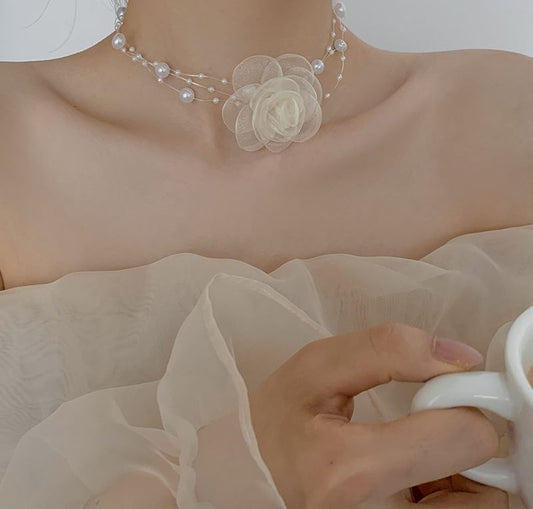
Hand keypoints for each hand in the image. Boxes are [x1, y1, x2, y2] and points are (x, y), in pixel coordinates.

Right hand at [249, 322, 499, 508]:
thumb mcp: (315, 367)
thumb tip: (461, 358)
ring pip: (482, 508)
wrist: (248, 476)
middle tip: (421, 425)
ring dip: (459, 473)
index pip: (465, 437)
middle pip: (487, 488)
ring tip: (415, 453)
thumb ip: (387, 349)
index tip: (436, 391)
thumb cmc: (274, 422)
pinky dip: (447, 493)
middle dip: (459, 440)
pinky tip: (412, 477)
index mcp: (351, 472)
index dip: (457, 400)